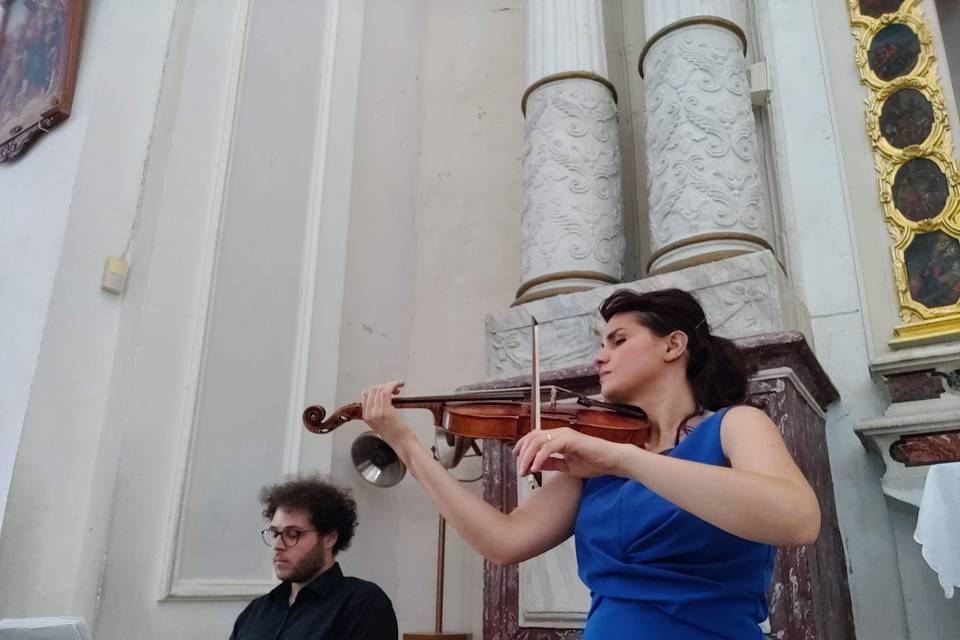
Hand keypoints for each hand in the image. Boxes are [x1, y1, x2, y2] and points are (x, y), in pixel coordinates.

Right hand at [360, 381, 415, 450]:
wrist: (403, 444)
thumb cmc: (396, 434)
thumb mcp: (381, 423)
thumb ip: (378, 412)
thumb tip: (382, 396)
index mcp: (366, 416)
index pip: (366, 395)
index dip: (377, 389)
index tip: (387, 390)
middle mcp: (369, 414)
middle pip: (373, 390)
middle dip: (384, 386)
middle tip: (395, 390)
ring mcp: (376, 412)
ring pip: (380, 389)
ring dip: (391, 384)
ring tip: (398, 389)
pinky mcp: (386, 411)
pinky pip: (386, 391)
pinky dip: (394, 384)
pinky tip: (399, 384)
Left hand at [512, 427, 628, 478]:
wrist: (612, 461)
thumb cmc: (594, 462)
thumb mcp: (567, 466)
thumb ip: (551, 463)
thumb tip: (535, 464)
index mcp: (558, 438)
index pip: (534, 437)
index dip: (522, 446)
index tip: (516, 459)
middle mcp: (560, 433)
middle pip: (532, 438)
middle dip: (522, 453)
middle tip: (519, 469)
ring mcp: (565, 435)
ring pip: (537, 441)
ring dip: (528, 457)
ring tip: (525, 471)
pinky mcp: (570, 440)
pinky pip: (549, 447)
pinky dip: (539, 458)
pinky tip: (535, 468)